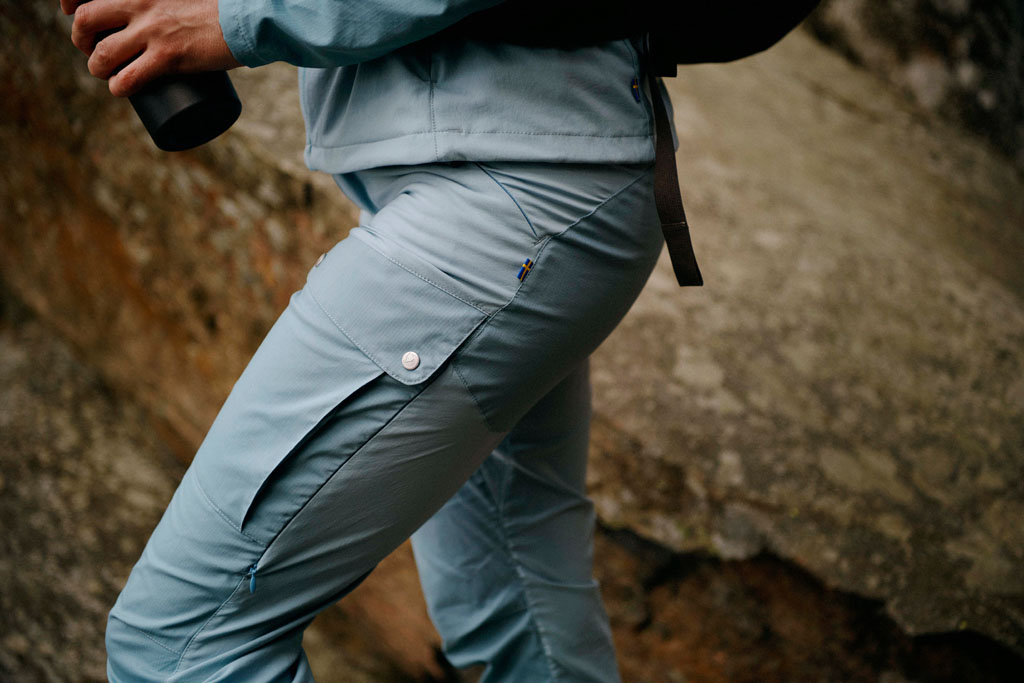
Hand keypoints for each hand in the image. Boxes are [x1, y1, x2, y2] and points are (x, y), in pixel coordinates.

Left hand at [62, 0, 241, 96]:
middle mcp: (140, 2)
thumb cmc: (222, 9)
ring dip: (98, 68)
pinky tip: (120, 90)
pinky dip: (118, 87)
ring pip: (102, 53)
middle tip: (94, 51)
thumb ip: (169, 4)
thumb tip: (163, 23)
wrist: (248, 20)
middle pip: (86, 19)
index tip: (74, 16)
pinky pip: (128, 77)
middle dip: (81, 39)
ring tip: (108, 75)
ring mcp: (152, 30)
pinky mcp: (168, 56)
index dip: (73, 5)